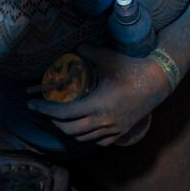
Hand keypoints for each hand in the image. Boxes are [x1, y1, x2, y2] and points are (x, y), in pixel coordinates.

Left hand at [27, 43, 171, 145]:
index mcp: (96, 105)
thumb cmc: (131, 68)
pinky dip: (84, 135)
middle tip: (44, 109)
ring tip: (59, 116)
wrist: (157, 82)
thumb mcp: (107, 56)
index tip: (31, 104)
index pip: (63, 114)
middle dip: (53, 121)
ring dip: (67, 129)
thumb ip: (87, 51)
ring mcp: (113, 129)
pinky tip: (80, 125)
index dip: (45, 110)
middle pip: (69, 130)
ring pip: (82, 138)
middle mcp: (103, 121)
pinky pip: (97, 141)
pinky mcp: (121, 132)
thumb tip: (74, 49)